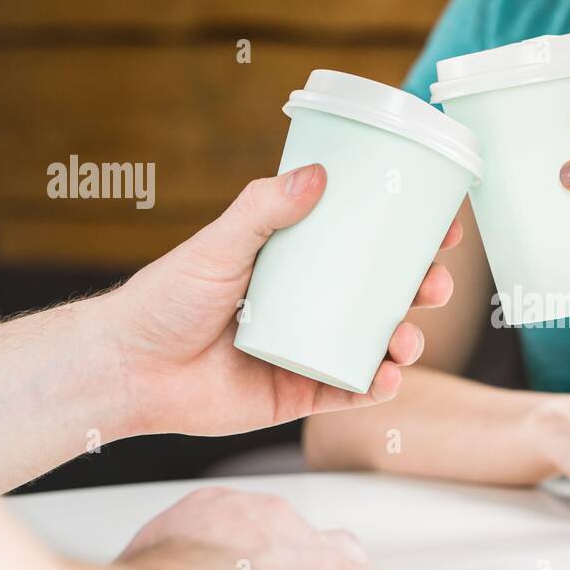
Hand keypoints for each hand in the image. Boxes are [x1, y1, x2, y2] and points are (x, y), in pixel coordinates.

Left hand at [103, 163, 461, 436]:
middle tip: (436, 283)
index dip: (406, 239)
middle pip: (382, 297)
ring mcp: (309, 352)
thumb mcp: (219, 244)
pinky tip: (389, 377)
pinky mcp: (299, 394)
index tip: (440, 228)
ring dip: (408, 342)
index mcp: (296, 266)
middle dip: (421, 291)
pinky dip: (377, 387)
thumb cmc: (165, 299)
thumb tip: (319, 174)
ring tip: (408, 341)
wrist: (129, 368)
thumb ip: (264, 208)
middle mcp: (310, 308)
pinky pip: (350, 393)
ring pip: (375, 346)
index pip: (363, 247)